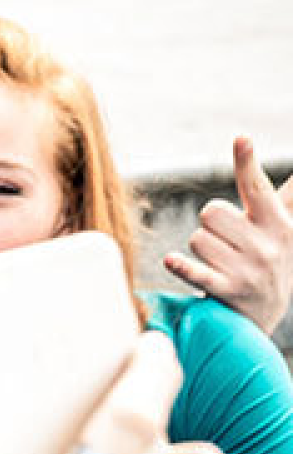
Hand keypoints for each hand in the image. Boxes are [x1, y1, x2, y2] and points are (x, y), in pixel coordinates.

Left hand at [164, 137, 292, 334]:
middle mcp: (267, 245)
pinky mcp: (227, 291)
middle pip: (211, 212)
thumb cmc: (270, 259)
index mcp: (280, 224)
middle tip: (227, 240)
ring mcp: (247, 269)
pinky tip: (171, 261)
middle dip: (211, 225)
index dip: (247, 163)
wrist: (265, 314)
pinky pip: (195, 271)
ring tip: (221, 262)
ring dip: (201, 249)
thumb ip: (286, 198)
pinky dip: (181, 266)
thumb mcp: (284, 228)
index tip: (241, 139)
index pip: (258, 188)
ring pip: (197, 239)